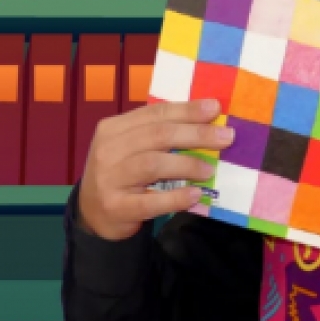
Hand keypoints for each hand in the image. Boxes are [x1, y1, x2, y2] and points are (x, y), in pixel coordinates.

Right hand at [77, 99, 234, 241]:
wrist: (93, 213)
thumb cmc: (122, 173)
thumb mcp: (132, 147)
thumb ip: (159, 134)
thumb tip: (207, 121)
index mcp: (113, 128)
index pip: (155, 114)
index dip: (187, 110)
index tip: (215, 108)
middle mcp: (108, 150)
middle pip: (158, 135)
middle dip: (196, 134)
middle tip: (226, 137)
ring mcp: (109, 179)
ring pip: (152, 164)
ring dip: (186, 164)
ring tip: (210, 169)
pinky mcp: (115, 207)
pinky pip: (150, 202)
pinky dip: (176, 198)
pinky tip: (195, 194)